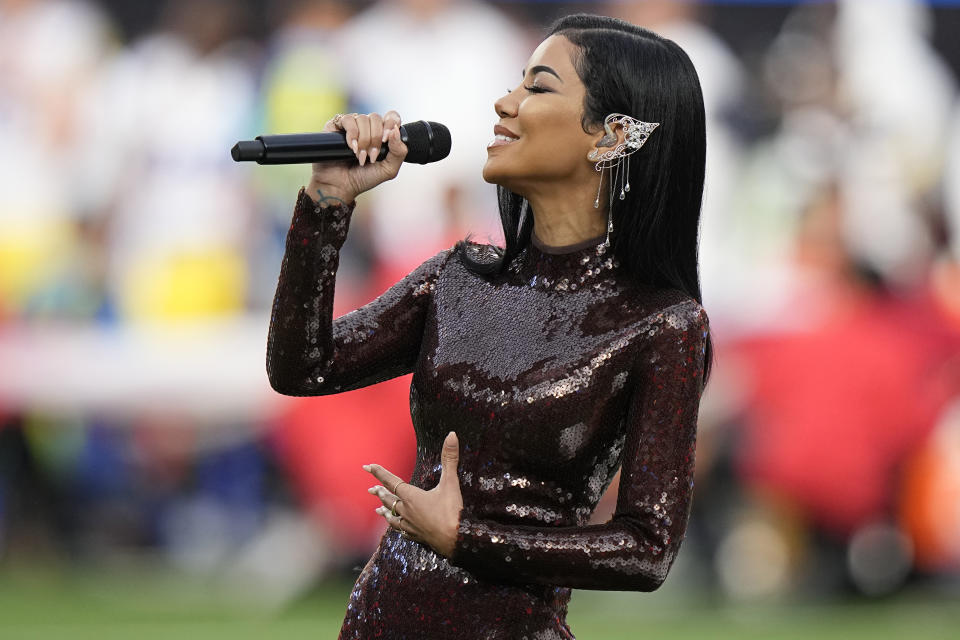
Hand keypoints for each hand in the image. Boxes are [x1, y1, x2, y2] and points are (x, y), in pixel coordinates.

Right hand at [308, 110, 406, 206]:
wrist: (340, 186)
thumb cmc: (364, 179)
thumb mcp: (388, 170)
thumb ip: (399, 152)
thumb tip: (395, 130)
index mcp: (382, 134)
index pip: (391, 117)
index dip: (390, 124)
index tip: (385, 140)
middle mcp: (367, 127)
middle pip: (376, 118)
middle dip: (375, 139)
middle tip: (371, 156)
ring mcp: (352, 126)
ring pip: (362, 118)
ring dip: (363, 140)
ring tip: (359, 157)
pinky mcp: (336, 126)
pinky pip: (348, 119)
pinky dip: (352, 134)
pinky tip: (351, 148)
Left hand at [363, 431, 462, 558]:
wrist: (456, 541)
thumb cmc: (452, 511)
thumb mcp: (451, 482)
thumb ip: (450, 458)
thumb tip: (452, 435)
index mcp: (412, 497)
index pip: (391, 481)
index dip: (379, 472)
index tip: (367, 467)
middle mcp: (407, 511)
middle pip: (389, 499)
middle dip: (380, 492)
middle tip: (371, 489)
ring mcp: (410, 525)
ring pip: (392, 516)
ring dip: (385, 511)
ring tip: (378, 509)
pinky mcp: (416, 536)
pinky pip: (401, 530)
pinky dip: (396, 526)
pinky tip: (397, 528)